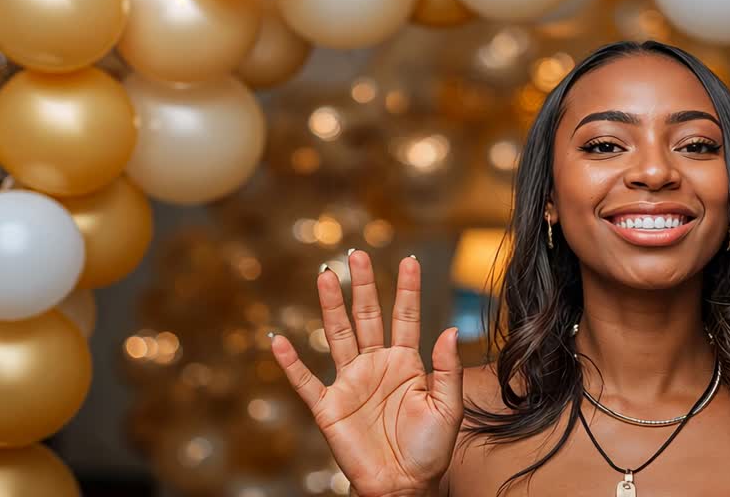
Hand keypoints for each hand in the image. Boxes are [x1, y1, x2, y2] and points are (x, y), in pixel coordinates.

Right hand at [270, 250, 462, 496]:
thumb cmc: (430, 449)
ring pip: (337, 336)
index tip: (410, 259)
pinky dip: (291, 362)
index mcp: (407, 362)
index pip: (406, 316)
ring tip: (325, 275)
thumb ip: (447, 369)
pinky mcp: (329, 407)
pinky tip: (279, 340)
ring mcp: (350, 383)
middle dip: (363, 286)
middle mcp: (376, 365)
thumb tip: (449, 329)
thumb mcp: (448, 407)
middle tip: (357, 254)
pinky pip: (306, 381)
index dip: (408, 289)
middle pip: (368, 316)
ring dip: (331, 307)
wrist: (404, 485)